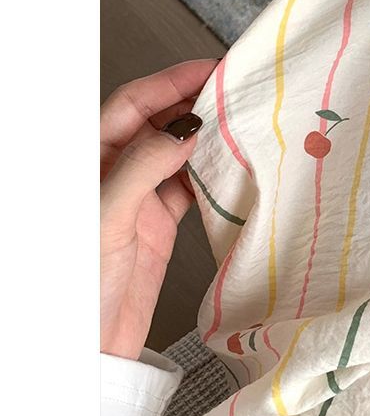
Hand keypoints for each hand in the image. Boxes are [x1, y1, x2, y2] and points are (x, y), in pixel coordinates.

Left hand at [100, 59, 218, 359]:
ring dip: (208, 139)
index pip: (132, 104)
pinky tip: (233, 169)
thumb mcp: (108, 216)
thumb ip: (143, 167)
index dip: (171, 81)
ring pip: (178, 153)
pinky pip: (191, 188)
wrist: (90, 346)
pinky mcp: (158, 225)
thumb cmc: (80, 284)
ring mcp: (138, 198)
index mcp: (89, 160)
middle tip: (236, 93)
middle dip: (195, 104)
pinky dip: (213, 176)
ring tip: (242, 125)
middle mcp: (114, 171)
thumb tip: (185, 129)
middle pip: (158, 123)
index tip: (211, 69)